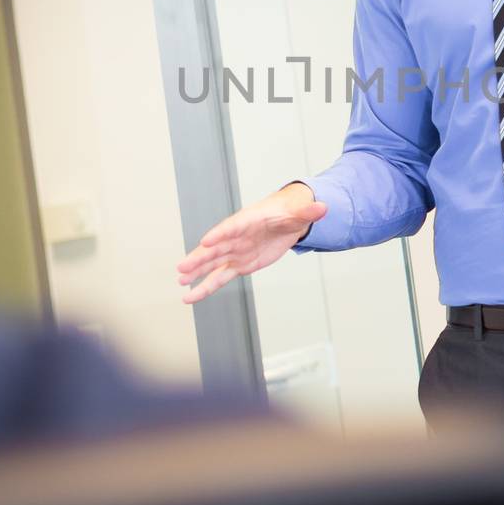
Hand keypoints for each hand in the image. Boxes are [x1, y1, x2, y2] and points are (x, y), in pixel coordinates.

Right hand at [176, 183, 327, 303]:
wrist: (288, 221)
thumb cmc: (290, 213)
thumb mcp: (301, 212)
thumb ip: (309, 212)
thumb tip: (323, 207)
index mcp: (248, 221)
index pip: (232, 227)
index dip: (220, 234)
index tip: (205, 241)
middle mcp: (237, 236)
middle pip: (216, 248)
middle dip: (200, 257)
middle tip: (182, 267)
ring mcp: (235, 251)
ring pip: (213, 264)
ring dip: (196, 273)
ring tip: (180, 282)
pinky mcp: (239, 265)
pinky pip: (219, 278)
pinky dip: (205, 287)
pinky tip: (190, 297)